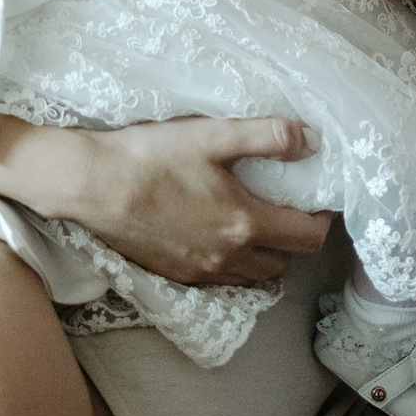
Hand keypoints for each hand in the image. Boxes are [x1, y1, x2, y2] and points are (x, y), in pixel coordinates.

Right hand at [57, 115, 333, 284]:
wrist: (93, 184)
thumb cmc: (151, 156)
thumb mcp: (212, 135)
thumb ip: (267, 136)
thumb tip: (311, 140)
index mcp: (245, 222)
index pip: (309, 236)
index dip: (323, 219)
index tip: (318, 199)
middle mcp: (229, 256)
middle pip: (285, 261)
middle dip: (293, 238)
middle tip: (285, 207)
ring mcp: (201, 271)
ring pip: (253, 275)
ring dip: (264, 254)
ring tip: (253, 222)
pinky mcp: (176, 275)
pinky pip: (221, 280)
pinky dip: (232, 263)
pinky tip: (216, 236)